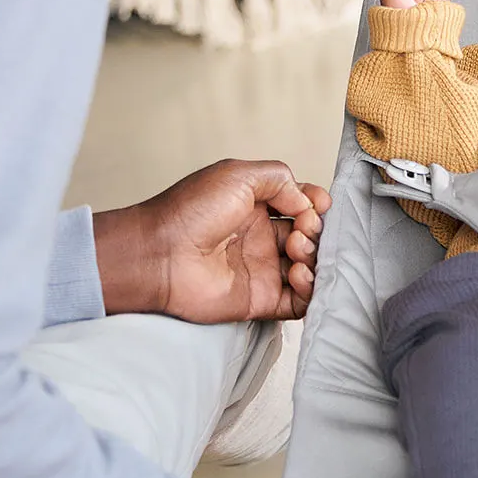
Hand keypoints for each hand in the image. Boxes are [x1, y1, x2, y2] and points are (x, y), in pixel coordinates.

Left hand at [93, 160, 331, 322]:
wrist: (159, 254)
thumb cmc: (191, 210)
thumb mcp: (238, 175)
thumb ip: (279, 178)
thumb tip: (305, 200)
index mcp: (257, 207)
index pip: (301, 204)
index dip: (316, 203)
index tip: (319, 204)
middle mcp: (262, 238)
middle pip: (309, 236)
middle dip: (316, 230)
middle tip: (302, 229)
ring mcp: (263, 270)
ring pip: (309, 267)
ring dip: (315, 258)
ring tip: (296, 250)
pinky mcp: (260, 300)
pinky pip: (298, 302)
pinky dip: (310, 290)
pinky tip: (298, 274)